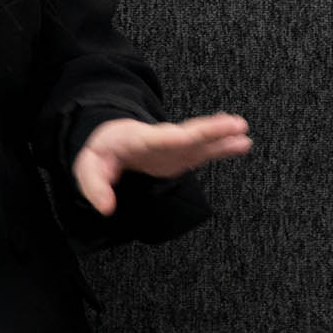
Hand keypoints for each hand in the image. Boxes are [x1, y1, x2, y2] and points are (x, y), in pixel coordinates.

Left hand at [70, 114, 252, 214]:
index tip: (192, 136)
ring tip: (244, 134)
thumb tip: (107, 208)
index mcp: (140, 139)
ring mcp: (175, 146)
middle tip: (234, 124)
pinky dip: (223, 147)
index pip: (161, 139)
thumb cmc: (101, 151)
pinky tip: (241, 144)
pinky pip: (205, 149)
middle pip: (190, 133)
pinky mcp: (182, 154)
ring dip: (222, 137)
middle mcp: (163, 140)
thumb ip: (95, 186)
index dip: (178, 137)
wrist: (112, 139)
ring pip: (202, 140)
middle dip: (211, 129)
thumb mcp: (88, 167)